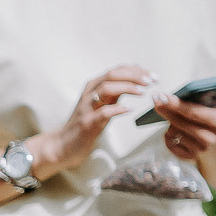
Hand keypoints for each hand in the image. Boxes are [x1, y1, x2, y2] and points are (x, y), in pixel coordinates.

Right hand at [29, 64, 151, 177]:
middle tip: (151, 81)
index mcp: (94, 86)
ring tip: (143, 92)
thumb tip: (136, 80)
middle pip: (113, 75)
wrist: (63, 145)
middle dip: (135, 75)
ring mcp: (87, 108)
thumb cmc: (85, 124)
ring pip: (107, 89)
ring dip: (127, 87)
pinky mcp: (87, 123)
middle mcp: (89, 93)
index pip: (117, 70)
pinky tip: (129, 110)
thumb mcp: (101, 104)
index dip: (136, 70)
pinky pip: (103, 112)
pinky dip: (118, 109)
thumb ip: (115, 92)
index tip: (152, 75)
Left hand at [153, 79, 215, 161]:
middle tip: (156, 98)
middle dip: (166, 110)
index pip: (193, 112)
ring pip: (174, 132)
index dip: (176, 104)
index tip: (162, 96)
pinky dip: (168, 136)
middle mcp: (211, 138)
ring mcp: (201, 149)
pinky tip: (172, 128)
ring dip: (169, 122)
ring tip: (170, 113)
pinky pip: (170, 144)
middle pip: (180, 122)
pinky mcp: (191, 158)